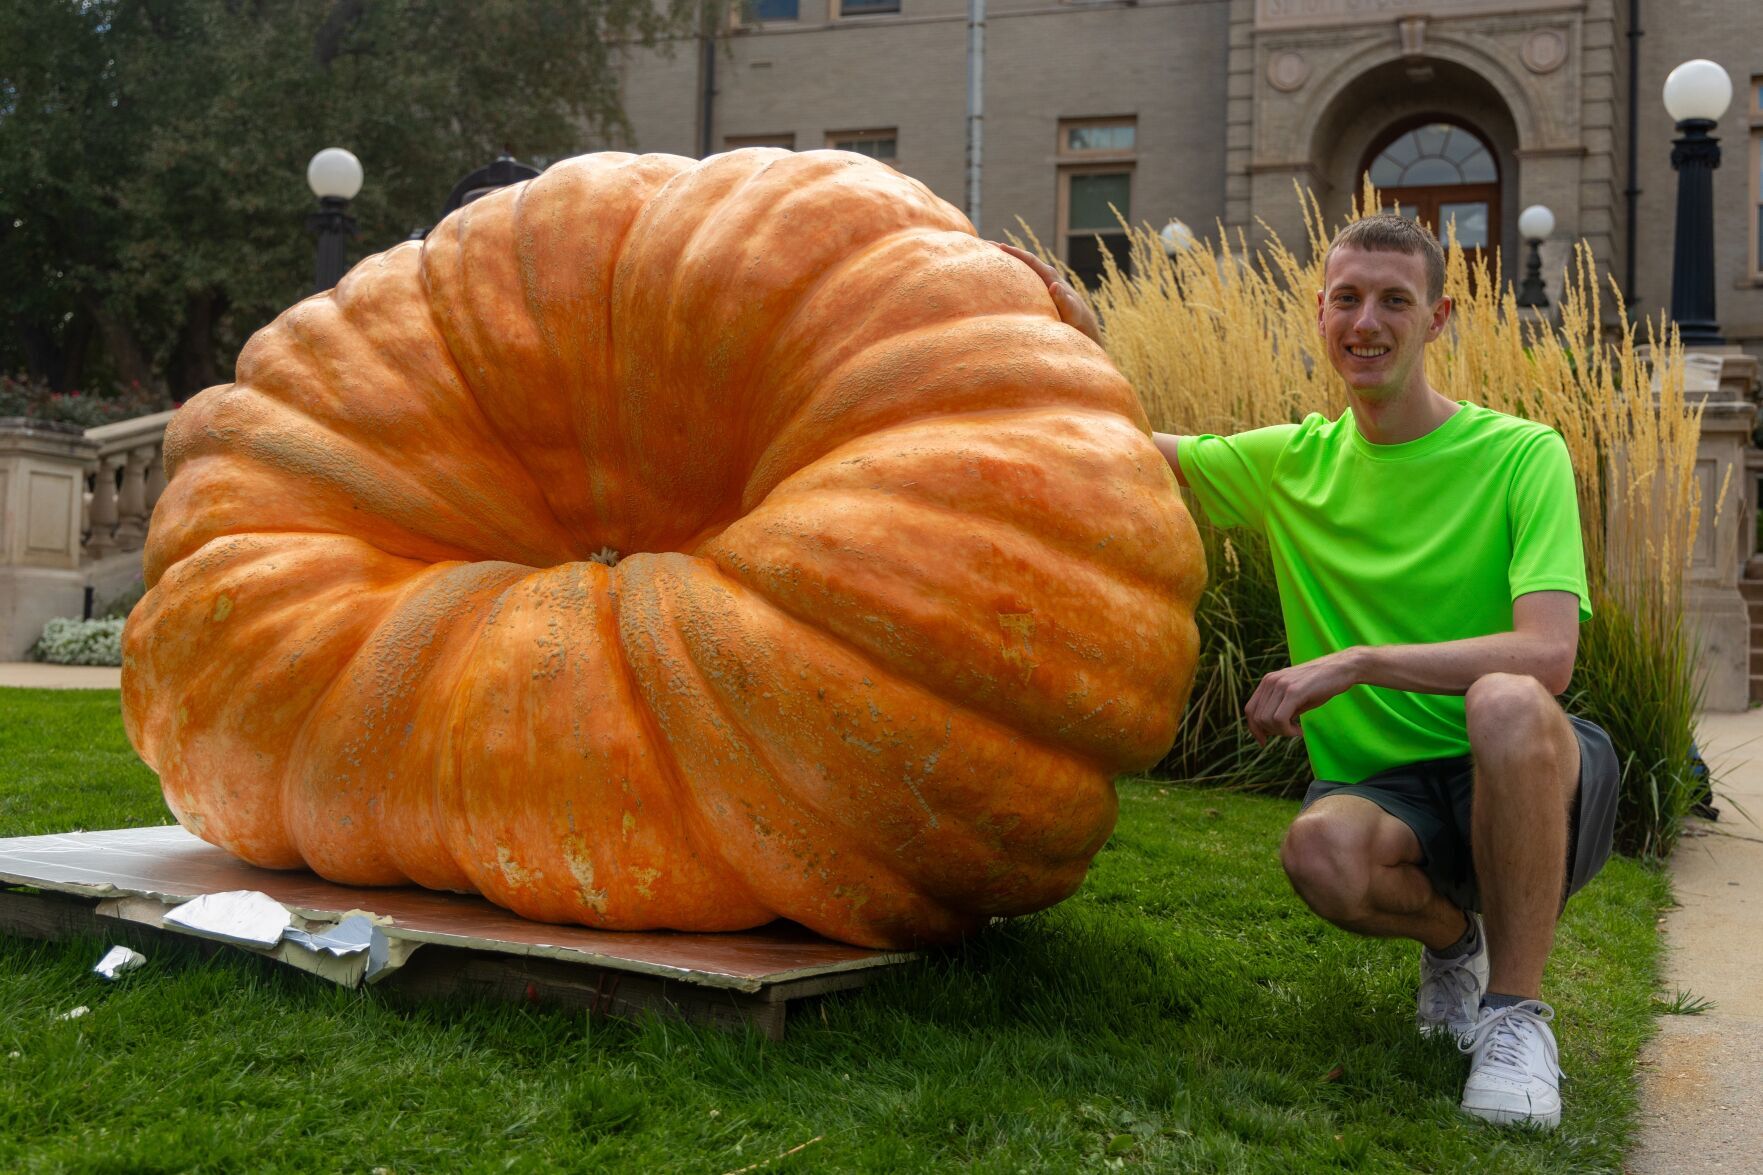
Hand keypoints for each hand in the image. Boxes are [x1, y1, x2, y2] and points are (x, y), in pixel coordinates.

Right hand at [992, 241, 1102, 346]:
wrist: (1078, 317)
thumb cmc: (1073, 315)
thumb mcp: (1069, 309)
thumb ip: (1063, 299)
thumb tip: (1054, 286)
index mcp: (1049, 275)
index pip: (1029, 260)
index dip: (1015, 252)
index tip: (999, 246)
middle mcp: (1043, 272)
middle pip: (1021, 257)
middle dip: (1003, 250)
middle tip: (983, 243)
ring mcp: (1038, 278)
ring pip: (1018, 265)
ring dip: (1003, 258)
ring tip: (983, 253)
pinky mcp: (1035, 285)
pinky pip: (1018, 274)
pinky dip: (1006, 269)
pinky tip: (993, 271)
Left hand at [1243, 650, 1362, 745]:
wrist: (1343, 668)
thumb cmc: (1321, 685)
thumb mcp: (1296, 697)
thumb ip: (1280, 709)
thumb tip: (1267, 730)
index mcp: (1268, 681)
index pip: (1250, 709)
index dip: (1254, 729)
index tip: (1263, 741)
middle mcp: (1271, 681)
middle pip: (1256, 718)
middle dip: (1271, 732)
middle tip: (1289, 733)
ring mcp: (1281, 684)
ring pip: (1266, 720)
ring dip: (1281, 732)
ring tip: (1297, 730)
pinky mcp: (1294, 691)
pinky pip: (1279, 719)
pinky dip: (1288, 731)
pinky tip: (1300, 731)